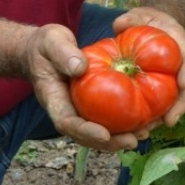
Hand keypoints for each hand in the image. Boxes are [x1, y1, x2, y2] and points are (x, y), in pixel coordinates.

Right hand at [22, 24, 138, 151]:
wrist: (41, 50)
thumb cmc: (45, 46)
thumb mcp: (52, 42)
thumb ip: (63, 53)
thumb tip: (80, 68)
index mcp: (53, 99)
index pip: (67, 123)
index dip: (85, 131)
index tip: (104, 134)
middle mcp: (66, 110)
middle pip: (85, 135)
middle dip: (109, 143)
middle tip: (132, 141)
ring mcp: (78, 109)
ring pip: (97, 131)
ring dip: (119, 138)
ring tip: (143, 135)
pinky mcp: (90, 105)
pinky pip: (105, 119)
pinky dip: (123, 124)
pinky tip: (143, 121)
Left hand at [112, 7, 184, 131]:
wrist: (156, 27)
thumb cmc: (150, 20)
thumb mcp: (142, 14)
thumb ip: (132, 18)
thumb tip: (119, 25)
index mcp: (180, 45)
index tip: (183, 83)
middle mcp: (180, 65)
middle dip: (179, 106)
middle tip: (169, 121)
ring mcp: (172, 79)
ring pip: (173, 102)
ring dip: (164, 118)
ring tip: (150, 132)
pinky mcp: (161, 89)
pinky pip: (159, 105)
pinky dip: (152, 118)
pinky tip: (139, 129)